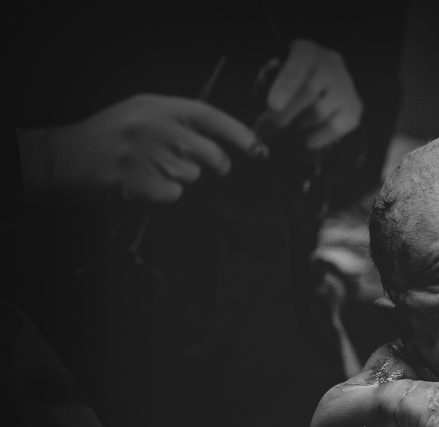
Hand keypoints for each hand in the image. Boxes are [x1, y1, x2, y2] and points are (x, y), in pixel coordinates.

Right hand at [28, 94, 260, 202]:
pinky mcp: (137, 182)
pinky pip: (174, 195)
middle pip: (209, 154)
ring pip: (192, 176)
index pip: (209, 116)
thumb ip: (181, 121)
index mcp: (158, 106)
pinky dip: (165, 194)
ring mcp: (144, 155)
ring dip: (181, 178)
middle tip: (209, 166)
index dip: (238, 133)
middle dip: (217, 165)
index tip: (259, 149)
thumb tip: (227, 141)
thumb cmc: (112, 135)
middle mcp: (154, 127)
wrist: (67, 156)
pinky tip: (145, 183)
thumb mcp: (143, 112)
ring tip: (154, 169)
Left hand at [261, 39, 362, 148]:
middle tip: (266, 128)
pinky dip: (318, 137)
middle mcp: (331, 64)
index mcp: (306, 51)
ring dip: (298, 125)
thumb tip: (266, 112)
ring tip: (285, 130)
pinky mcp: (354, 108)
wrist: (319, 87)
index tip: (273, 105)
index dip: (285, 85)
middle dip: (285, 113)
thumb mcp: (273, 76)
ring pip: (320, 112)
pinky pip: (335, 128)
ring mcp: (346, 86)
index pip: (298, 66)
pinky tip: (307, 141)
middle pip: (310, 91)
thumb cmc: (287, 82)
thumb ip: (266, 87)